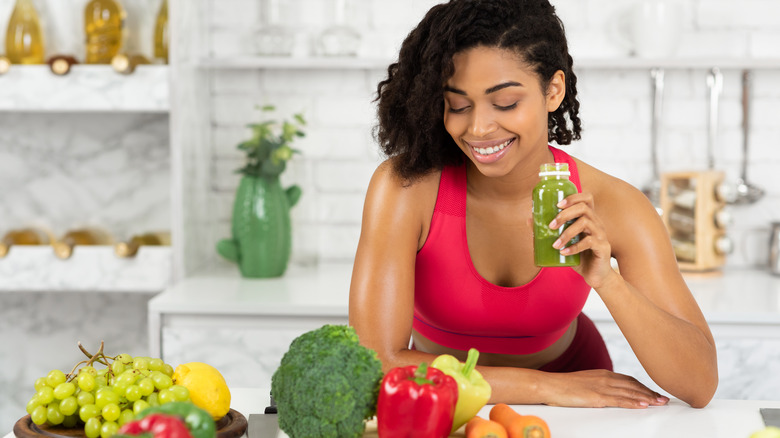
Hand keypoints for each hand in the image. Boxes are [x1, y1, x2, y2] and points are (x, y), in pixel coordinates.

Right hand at [542, 369, 669, 408]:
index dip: (644, 386)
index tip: (654, 393)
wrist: (549, 385)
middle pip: (634, 385)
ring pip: (630, 392)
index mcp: (603, 374)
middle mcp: (605, 378)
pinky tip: (643, 406)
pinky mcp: (597, 397)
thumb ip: (599, 386)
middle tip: (664, 399)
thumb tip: (608, 393)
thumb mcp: (585, 383)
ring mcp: (602, 387)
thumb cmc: (563, 386)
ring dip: (647, 398)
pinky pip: (619, 400)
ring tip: (660, 403)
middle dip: (650, 392)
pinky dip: (633, 402)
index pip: (629, 380)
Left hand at [550, 192, 614, 287]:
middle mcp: (597, 223)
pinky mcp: (603, 247)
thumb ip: (550, 231)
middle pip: (583, 208)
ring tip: (554, 245)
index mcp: (589, 218)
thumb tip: (530, 219)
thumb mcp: (564, 242)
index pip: (587, 198)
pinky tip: (564, 252)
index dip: (573, 197)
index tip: (557, 204)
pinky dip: (574, 247)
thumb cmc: (578, 256)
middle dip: (564, 214)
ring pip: (584, 223)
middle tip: (551, 226)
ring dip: (566, 233)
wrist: (594, 275)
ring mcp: (601, 234)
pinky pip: (589, 242)